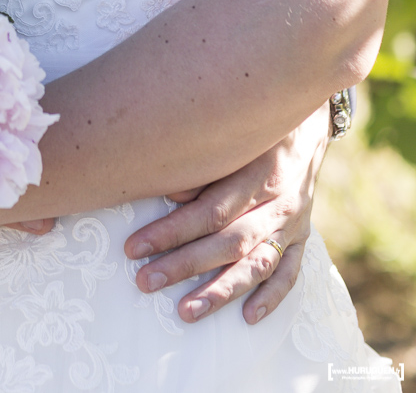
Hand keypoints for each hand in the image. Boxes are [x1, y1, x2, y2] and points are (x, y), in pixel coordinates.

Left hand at [124, 105, 328, 323]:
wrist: (305, 123)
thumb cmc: (253, 130)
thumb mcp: (231, 136)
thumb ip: (203, 166)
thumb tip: (167, 191)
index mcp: (256, 173)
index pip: (210, 211)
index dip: (171, 232)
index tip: (135, 248)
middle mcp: (277, 203)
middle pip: (228, 242)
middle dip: (185, 266)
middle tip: (146, 281)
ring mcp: (293, 224)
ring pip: (257, 264)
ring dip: (221, 290)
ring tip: (187, 311)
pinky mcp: (302, 238)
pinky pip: (289, 273)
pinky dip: (271, 297)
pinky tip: (247, 317)